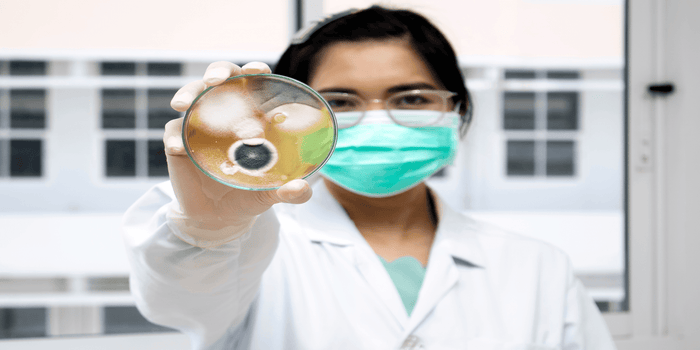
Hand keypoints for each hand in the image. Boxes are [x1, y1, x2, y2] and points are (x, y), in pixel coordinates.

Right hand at [164, 62, 312, 244]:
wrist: (220, 217)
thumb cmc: (250, 193)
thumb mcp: (272, 194)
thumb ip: (292, 192)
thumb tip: (302, 189)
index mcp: (252, 115)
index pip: (254, 83)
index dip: (256, 70)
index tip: (260, 71)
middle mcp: (225, 112)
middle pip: (221, 78)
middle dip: (219, 71)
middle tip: (216, 79)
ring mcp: (200, 123)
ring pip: (192, 96)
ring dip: (188, 94)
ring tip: (183, 104)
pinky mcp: (180, 141)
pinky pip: (173, 131)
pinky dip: (174, 136)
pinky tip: (178, 147)